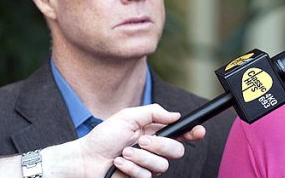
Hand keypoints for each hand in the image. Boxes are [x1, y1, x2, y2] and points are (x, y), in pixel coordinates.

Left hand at [73, 104, 205, 177]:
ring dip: (140, 158)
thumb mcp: (128, 116)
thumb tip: (175, 114)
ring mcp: (149, 165)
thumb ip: (153, 112)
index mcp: (155, 132)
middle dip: (159, 145)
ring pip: (162, 165)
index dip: (193, 132)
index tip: (198, 131)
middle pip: (177, 150)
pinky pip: (147, 176)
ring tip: (123, 153)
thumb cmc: (104, 136)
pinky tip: (119, 164)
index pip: (181, 133)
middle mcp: (155, 149)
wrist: (86, 158)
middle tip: (141, 141)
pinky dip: (131, 168)